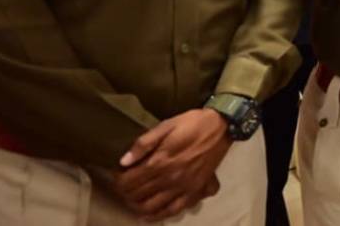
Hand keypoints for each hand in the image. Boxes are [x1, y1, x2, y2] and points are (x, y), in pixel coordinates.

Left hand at [114, 109, 231, 220]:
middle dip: (125, 193)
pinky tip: (148, 215)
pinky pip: (173, 210)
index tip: (117, 175)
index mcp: (160, 161)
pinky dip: (158, 216)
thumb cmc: (192, 123)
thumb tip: (123, 161)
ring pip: (151, 207)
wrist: (222, 126)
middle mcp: (169, 178)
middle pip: (137, 195)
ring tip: (133, 199)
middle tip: (123, 186)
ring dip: (137, 206)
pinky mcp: (194, 191)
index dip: (118, 181)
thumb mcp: (166, 125)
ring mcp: (183, 187)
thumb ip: (143, 144)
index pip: (129, 181)